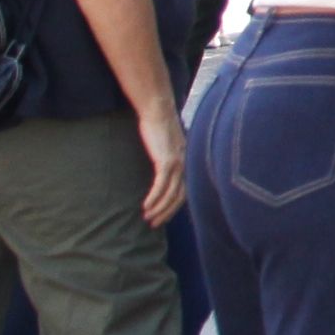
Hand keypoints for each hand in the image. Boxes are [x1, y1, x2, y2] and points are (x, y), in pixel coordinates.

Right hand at [131, 99, 187, 228]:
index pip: (186, 191)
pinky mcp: (167, 160)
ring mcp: (178, 163)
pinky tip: (145, 206)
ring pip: (171, 194)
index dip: (175, 206)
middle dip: (167, 212)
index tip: (163, 217)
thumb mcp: (167, 146)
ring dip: (159, 208)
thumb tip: (163, 170)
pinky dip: (154, 197)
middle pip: (181, 197)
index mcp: (189, 162)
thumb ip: (168, 158)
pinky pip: (161, 185)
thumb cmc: (159, 127)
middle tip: (154, 223)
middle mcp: (187, 164)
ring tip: (147, 218)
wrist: (158, 110)